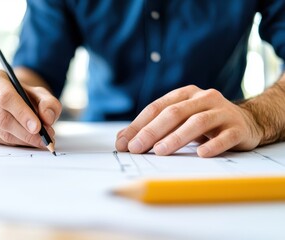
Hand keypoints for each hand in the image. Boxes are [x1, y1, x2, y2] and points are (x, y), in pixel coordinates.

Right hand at [0, 68, 61, 147]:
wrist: (16, 99)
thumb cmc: (26, 94)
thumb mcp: (41, 93)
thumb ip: (49, 103)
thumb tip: (47, 118)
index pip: (5, 97)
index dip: (22, 113)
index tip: (38, 127)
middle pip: (2, 118)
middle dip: (26, 132)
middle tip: (44, 138)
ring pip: (2, 132)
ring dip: (24, 139)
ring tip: (42, 140)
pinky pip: (1, 140)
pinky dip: (18, 143)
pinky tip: (30, 140)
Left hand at [115, 85, 262, 156]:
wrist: (247, 122)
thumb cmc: (205, 123)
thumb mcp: (179, 119)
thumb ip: (154, 127)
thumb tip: (122, 140)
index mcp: (185, 94)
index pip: (156, 107)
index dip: (138, 125)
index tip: (124, 143)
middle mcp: (203, 98)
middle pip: (174, 113)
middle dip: (152, 131)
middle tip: (136, 148)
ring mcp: (222, 112)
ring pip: (197, 122)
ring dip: (177, 137)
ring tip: (160, 151)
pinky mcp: (238, 128)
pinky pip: (225, 136)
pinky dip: (213, 145)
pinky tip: (201, 154)